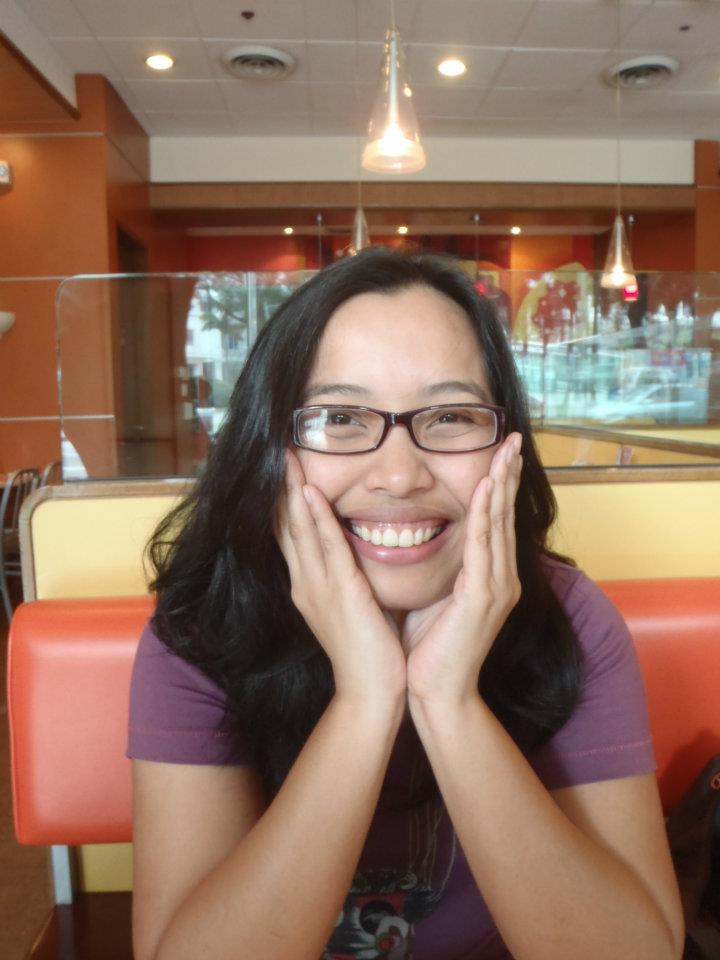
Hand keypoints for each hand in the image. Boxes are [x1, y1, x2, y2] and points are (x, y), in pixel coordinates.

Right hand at [275, 450, 406, 704]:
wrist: (371, 691)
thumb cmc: (369, 650)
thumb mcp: (351, 604)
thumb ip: (346, 577)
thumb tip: (355, 550)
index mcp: (309, 585)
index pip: (291, 534)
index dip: (285, 500)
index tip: (285, 469)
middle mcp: (305, 582)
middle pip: (287, 525)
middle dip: (282, 488)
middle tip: (278, 451)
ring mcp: (318, 587)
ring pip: (300, 529)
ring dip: (293, 491)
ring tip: (288, 459)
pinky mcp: (339, 592)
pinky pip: (326, 547)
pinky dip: (315, 518)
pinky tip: (310, 493)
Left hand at [403, 433, 522, 706]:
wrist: (437, 692)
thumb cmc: (431, 647)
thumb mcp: (439, 596)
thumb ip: (444, 568)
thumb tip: (420, 536)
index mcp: (491, 577)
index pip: (496, 520)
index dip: (500, 484)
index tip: (500, 452)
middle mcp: (502, 578)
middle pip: (506, 514)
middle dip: (509, 474)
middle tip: (513, 438)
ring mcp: (497, 587)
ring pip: (500, 524)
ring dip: (502, 484)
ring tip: (506, 451)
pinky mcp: (483, 598)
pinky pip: (484, 547)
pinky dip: (485, 515)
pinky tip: (486, 489)